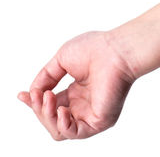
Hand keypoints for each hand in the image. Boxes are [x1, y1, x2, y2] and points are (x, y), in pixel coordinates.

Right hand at [17, 31, 136, 139]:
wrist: (116, 50)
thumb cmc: (95, 49)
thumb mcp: (61, 61)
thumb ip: (45, 78)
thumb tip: (33, 92)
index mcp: (77, 92)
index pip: (50, 106)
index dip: (34, 102)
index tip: (21, 95)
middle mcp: (84, 105)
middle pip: (52, 120)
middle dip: (39, 109)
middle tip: (40, 94)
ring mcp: (92, 114)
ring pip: (59, 130)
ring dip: (47, 116)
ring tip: (49, 97)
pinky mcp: (100, 120)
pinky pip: (75, 133)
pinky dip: (62, 125)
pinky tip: (62, 109)